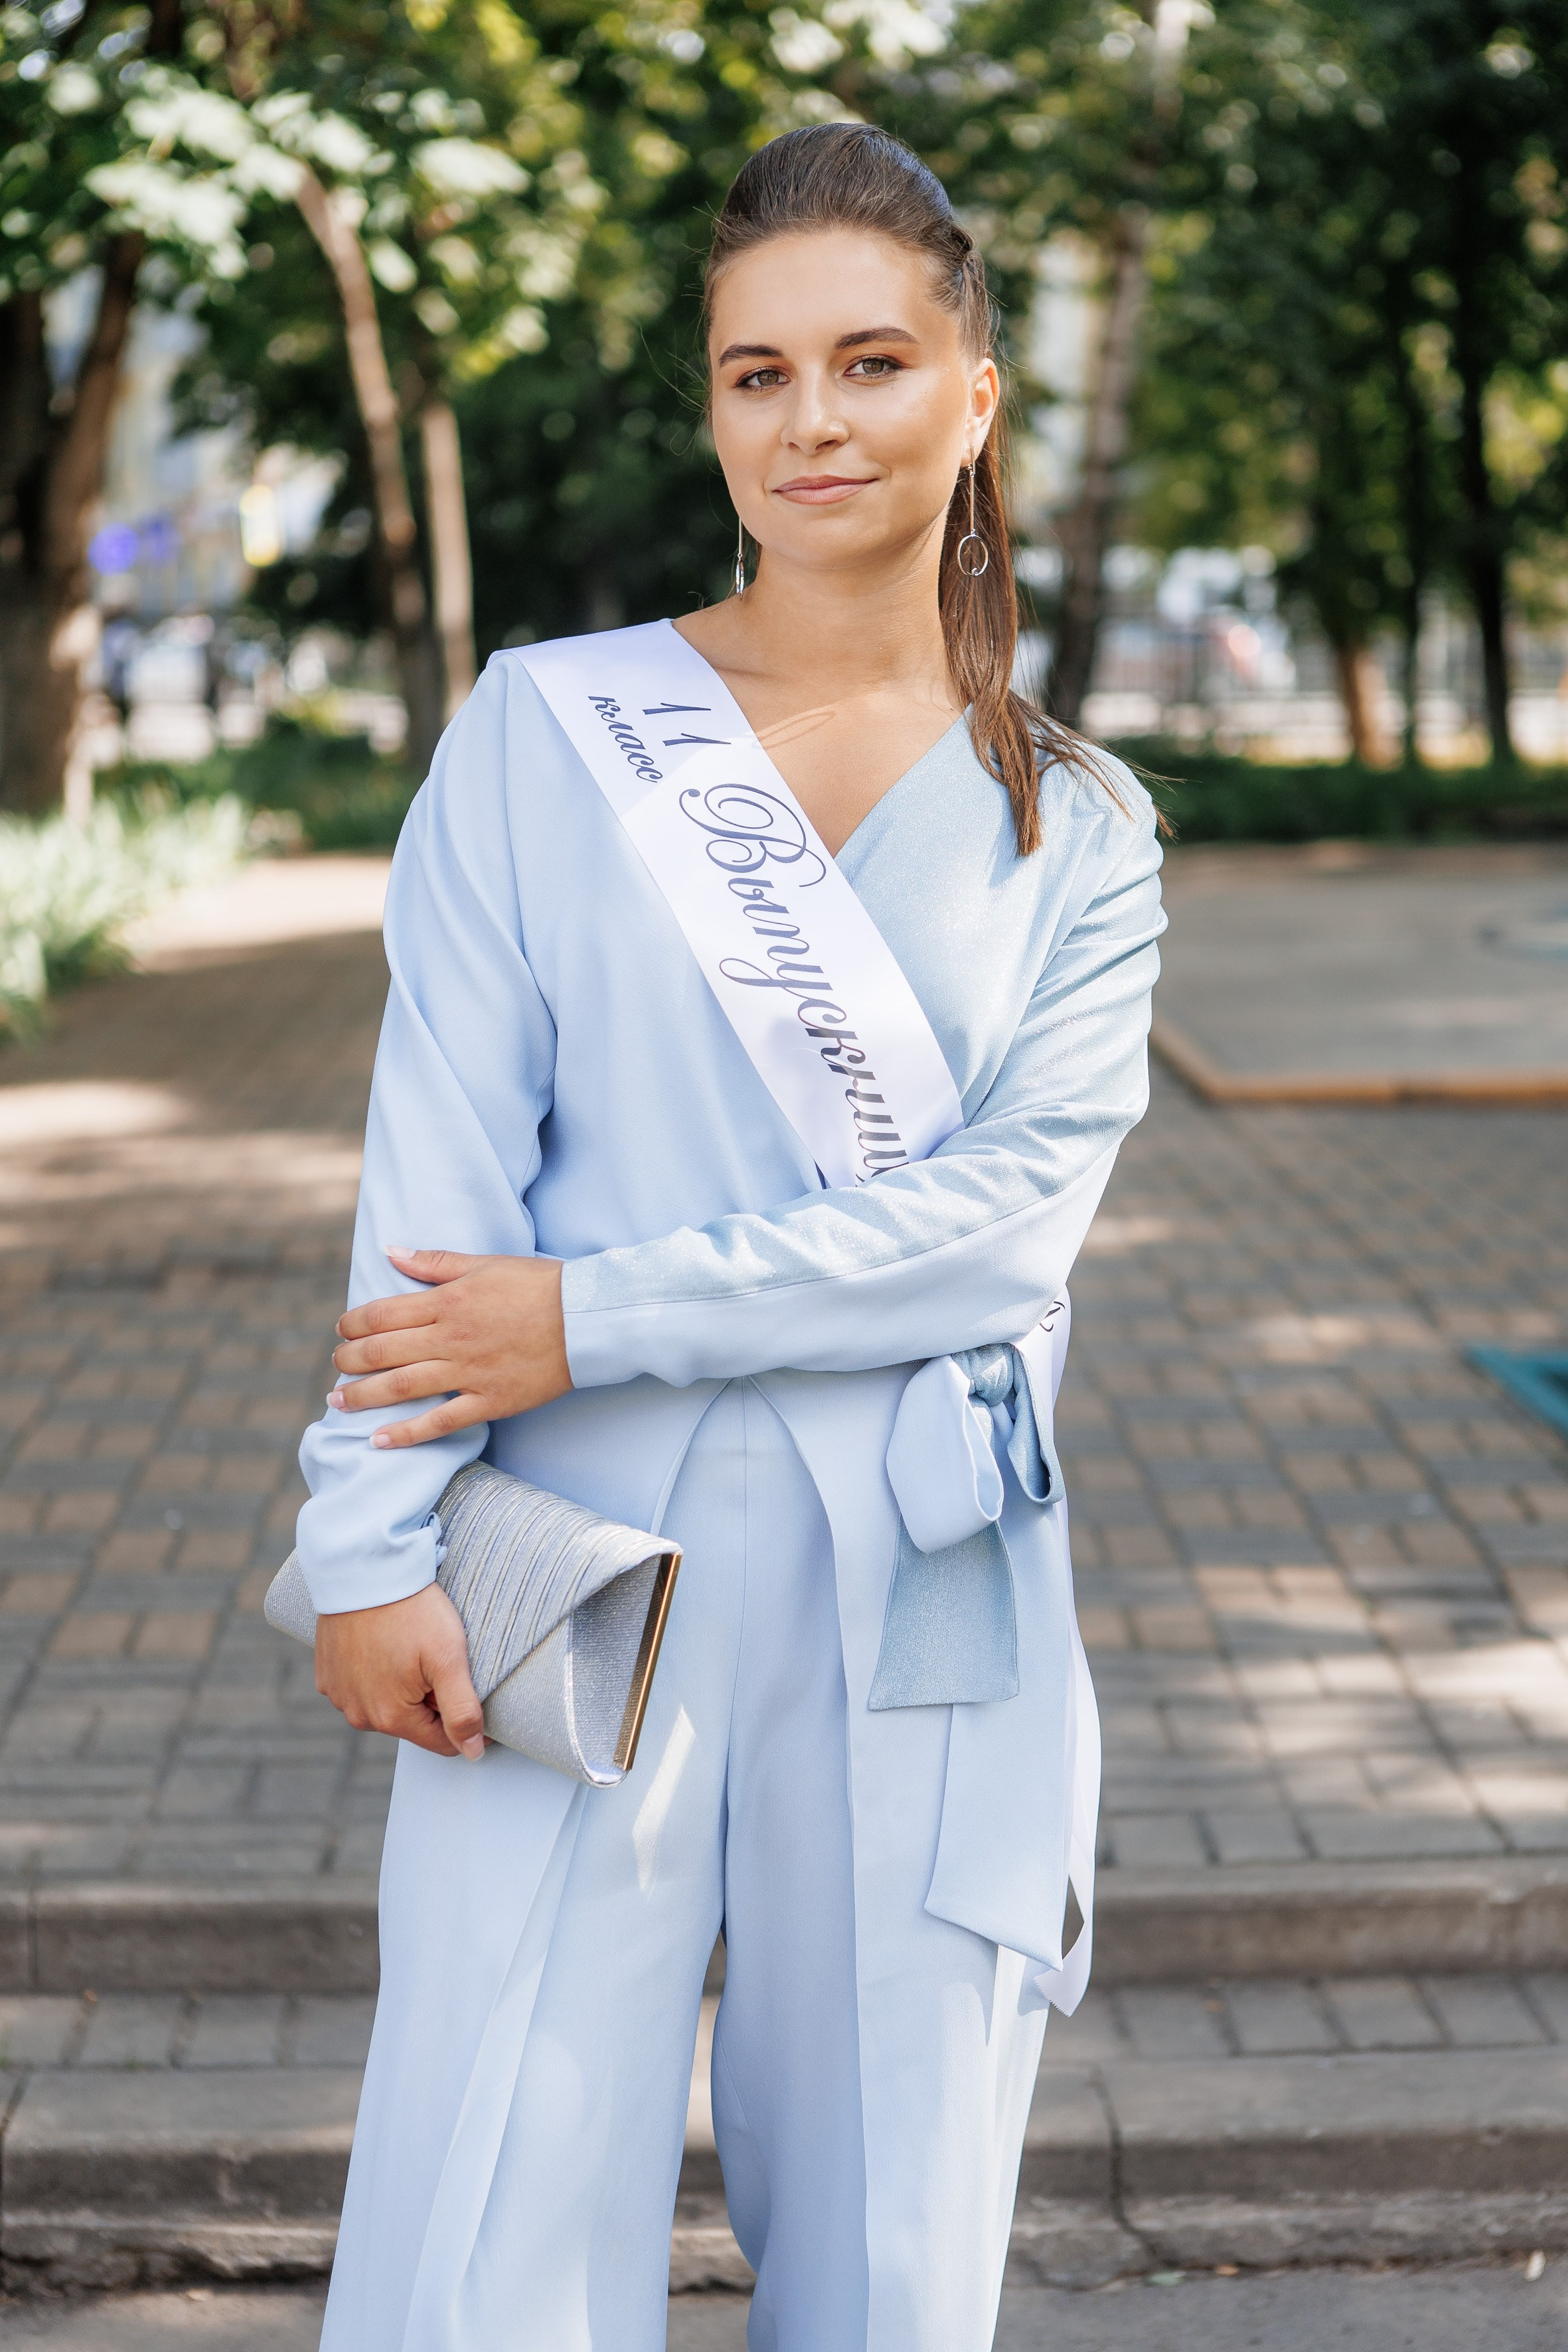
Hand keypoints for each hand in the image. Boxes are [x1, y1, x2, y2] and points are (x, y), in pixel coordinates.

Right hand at [315, 1583, 485, 1759]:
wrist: (364, 1569)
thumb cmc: (410, 1610)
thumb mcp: (448, 1658)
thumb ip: (463, 1711)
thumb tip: (472, 1753)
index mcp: (391, 1718)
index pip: (443, 1741)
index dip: (465, 1719)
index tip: (471, 1688)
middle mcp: (359, 1715)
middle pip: (414, 1723)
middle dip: (431, 1699)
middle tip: (435, 1656)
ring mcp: (340, 1696)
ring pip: (387, 1705)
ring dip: (403, 1686)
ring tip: (409, 1646)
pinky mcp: (328, 1675)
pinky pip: (361, 1686)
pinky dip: (376, 1672)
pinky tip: (385, 1643)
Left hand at [328, 1248, 570, 1448]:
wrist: (589, 1318)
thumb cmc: (540, 1285)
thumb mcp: (486, 1264)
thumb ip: (435, 1263)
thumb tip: (391, 1253)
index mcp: (448, 1301)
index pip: (383, 1313)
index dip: (354, 1323)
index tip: (342, 1330)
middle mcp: (452, 1338)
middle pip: (384, 1352)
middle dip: (349, 1360)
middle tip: (336, 1364)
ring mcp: (469, 1373)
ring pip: (402, 1387)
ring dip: (362, 1396)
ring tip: (337, 1402)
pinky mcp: (489, 1401)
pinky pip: (440, 1422)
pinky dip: (406, 1434)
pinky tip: (378, 1440)